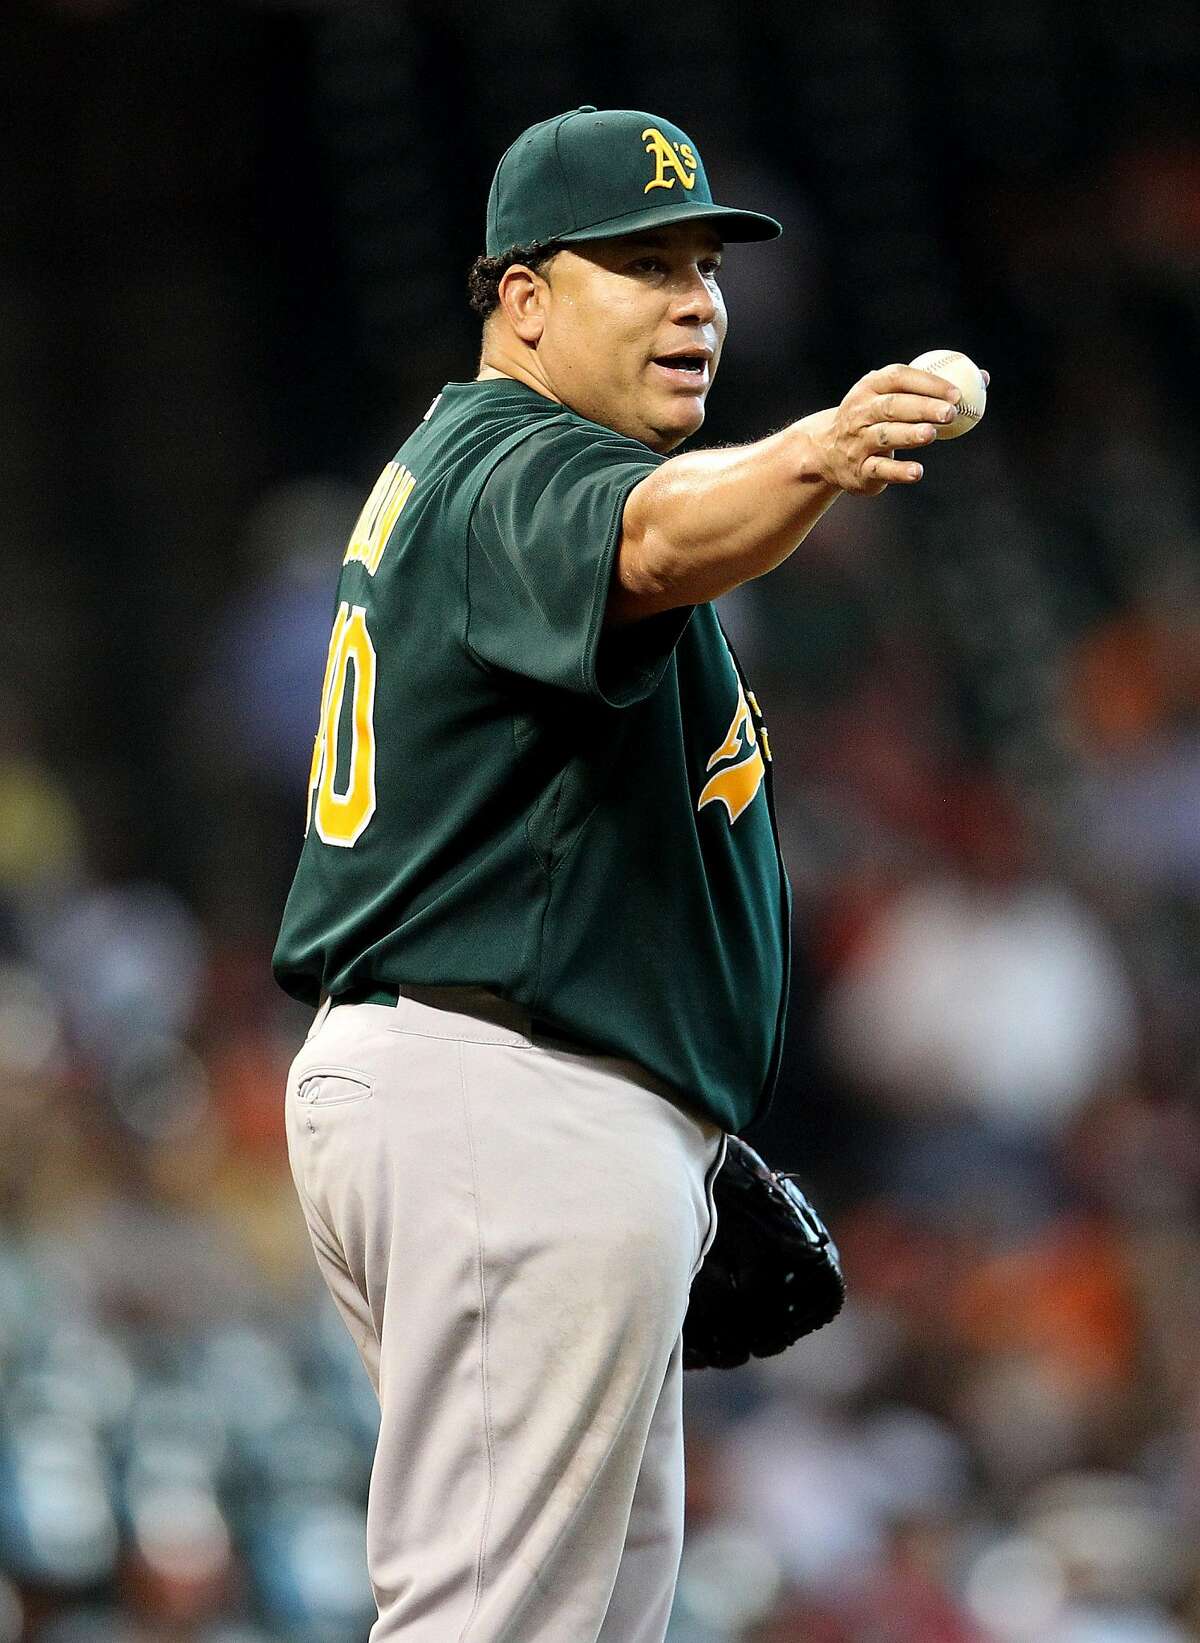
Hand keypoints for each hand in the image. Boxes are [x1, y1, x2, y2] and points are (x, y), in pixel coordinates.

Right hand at [798, 363, 967, 495]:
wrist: (827, 452)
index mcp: (869, 387)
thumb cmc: (875, 418)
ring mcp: (857, 442)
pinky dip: (898, 471)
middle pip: (892, 407)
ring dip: (909, 435)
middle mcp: (860, 413)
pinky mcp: (859, 470)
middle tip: (951, 413)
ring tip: (932, 435)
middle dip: (922, 408)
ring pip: (885, 436)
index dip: (927, 383)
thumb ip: (933, 388)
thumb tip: (984, 377)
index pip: (898, 378)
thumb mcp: (893, 396)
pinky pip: (880, 470)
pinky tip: (917, 472)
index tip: (956, 392)